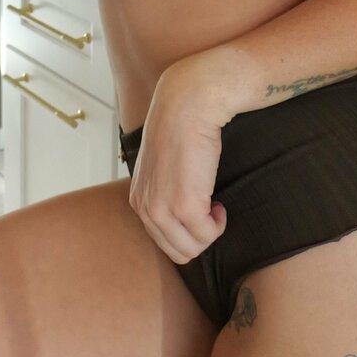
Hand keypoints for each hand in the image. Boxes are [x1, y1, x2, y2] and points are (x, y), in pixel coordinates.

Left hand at [128, 64, 228, 263]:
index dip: (186, 230)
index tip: (199, 209)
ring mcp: (164, 210)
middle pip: (177, 251)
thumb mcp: (162, 164)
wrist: (188, 105)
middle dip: (199, 236)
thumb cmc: (180, 127)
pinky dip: (218, 223)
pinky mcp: (186, 206)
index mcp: (139, 200)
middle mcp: (146, 209)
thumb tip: (182, 205)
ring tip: (214, 206)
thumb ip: (164, 188)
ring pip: (192, 248)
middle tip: (210, 210)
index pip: (161, 240)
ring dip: (209, 232)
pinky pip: (208, 234)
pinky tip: (218, 201)